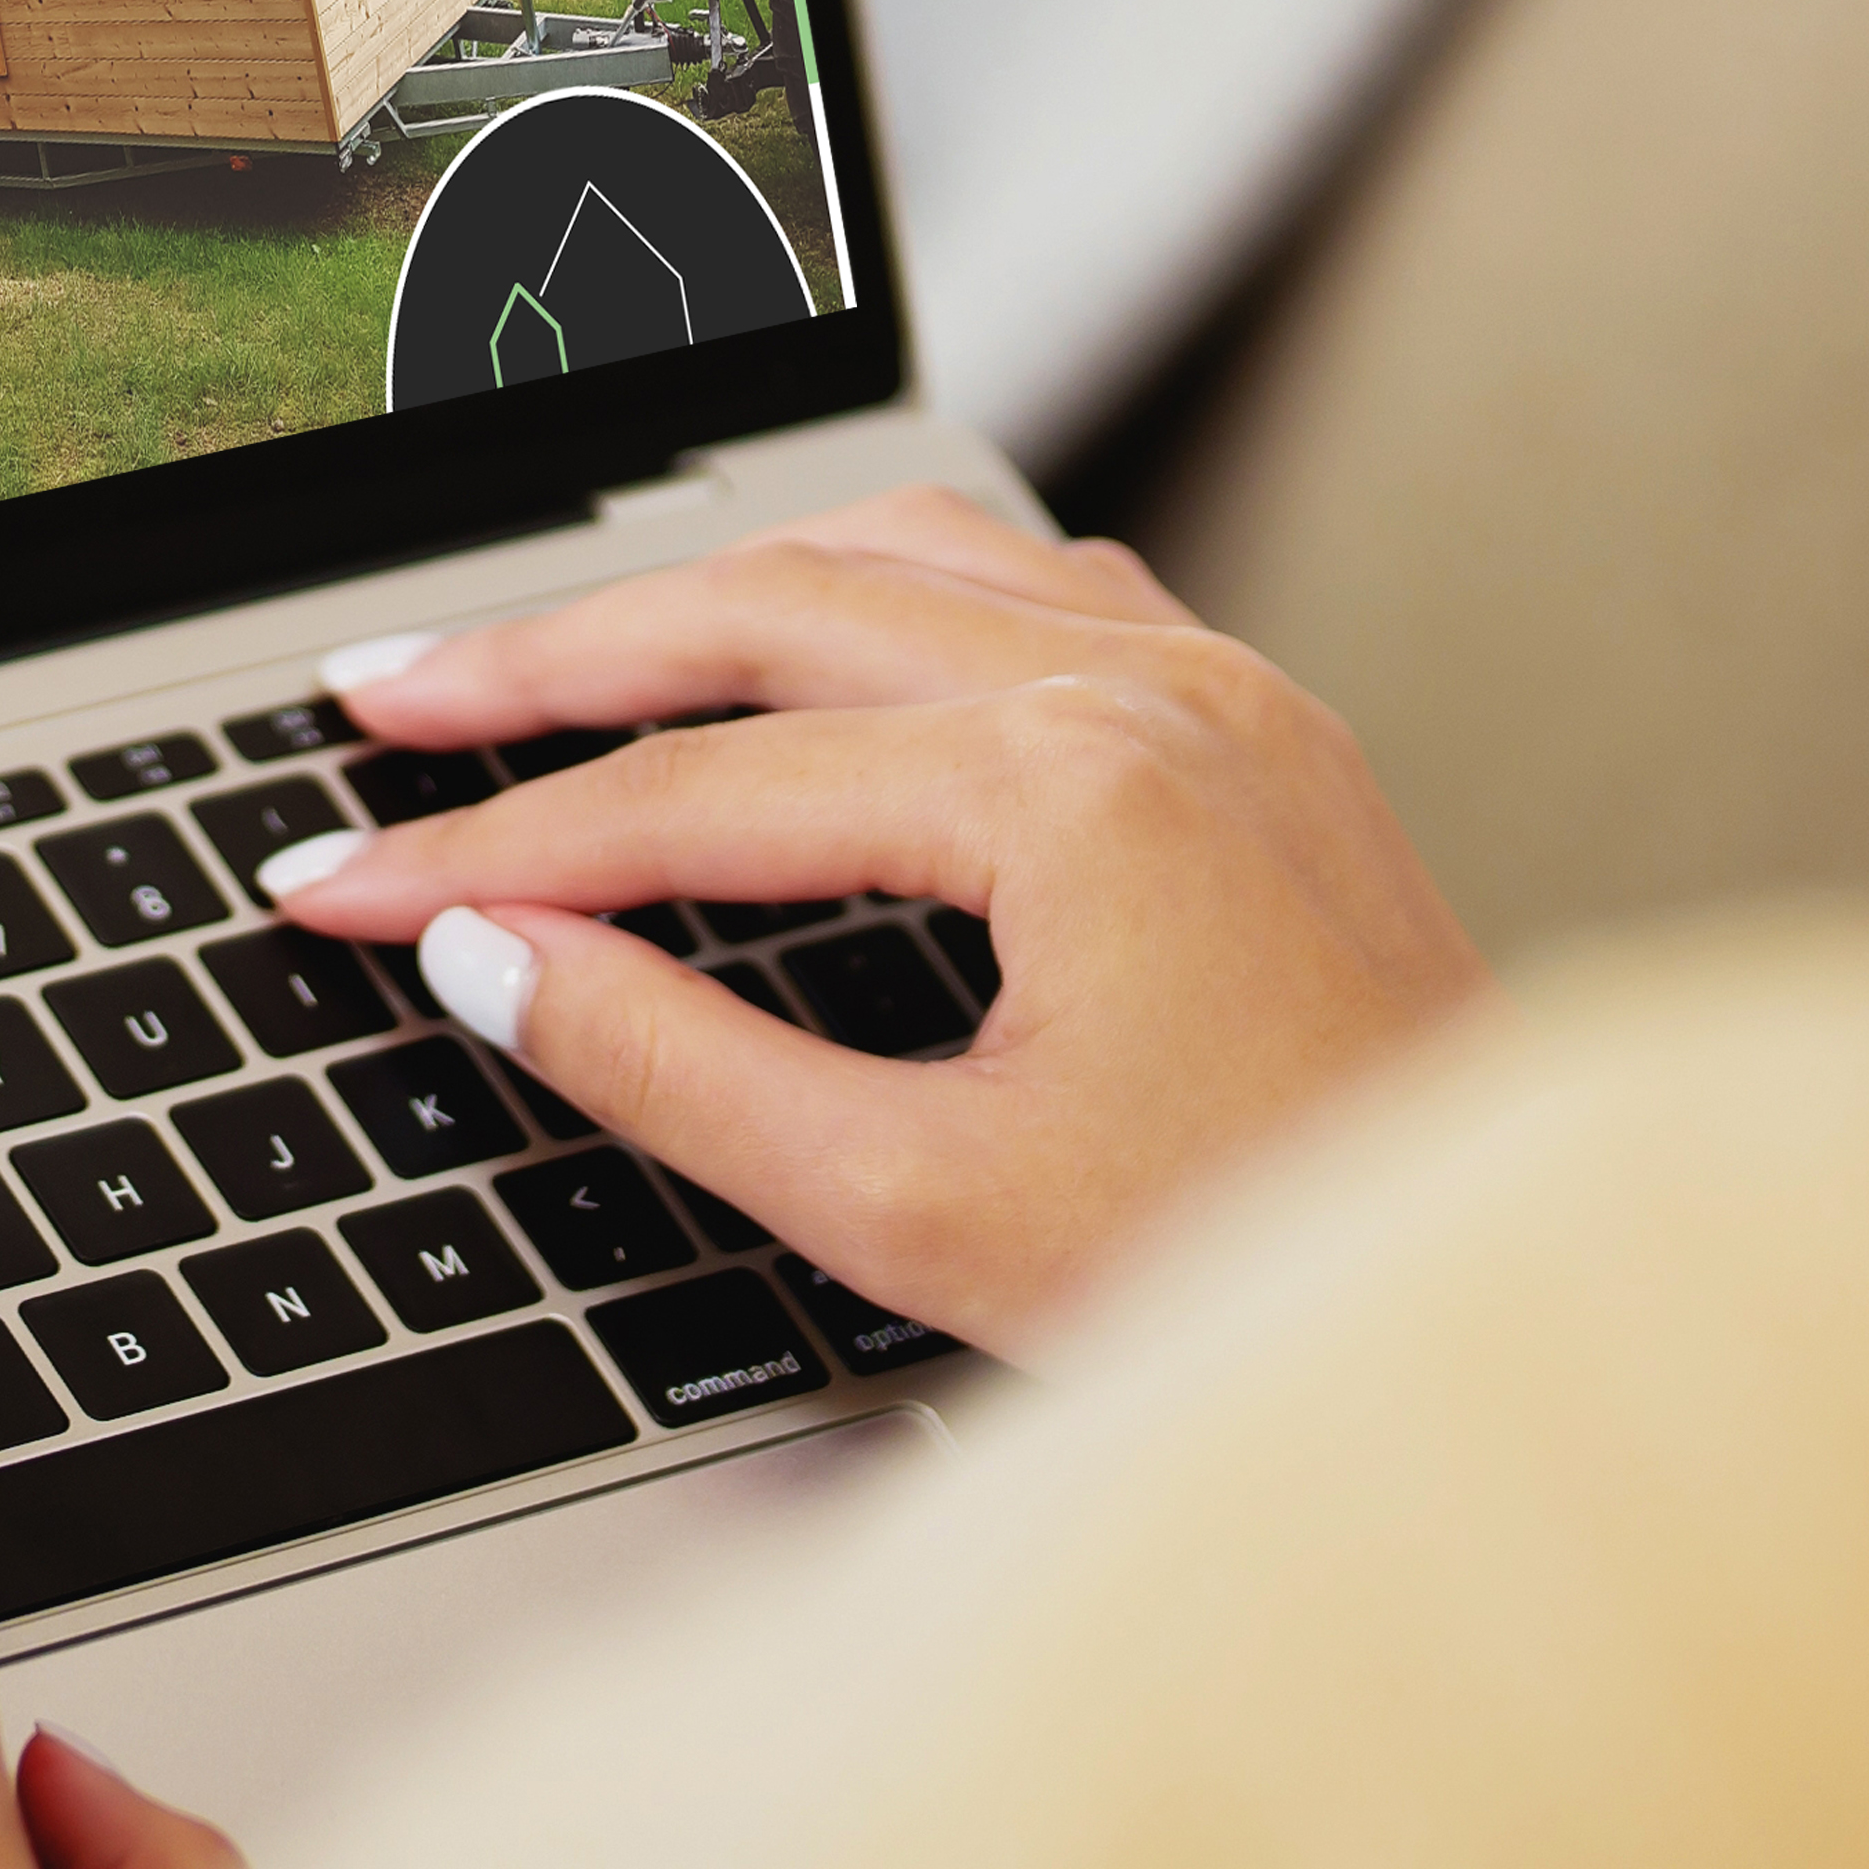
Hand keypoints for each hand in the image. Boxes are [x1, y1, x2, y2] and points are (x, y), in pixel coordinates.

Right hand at [273, 486, 1488, 1350]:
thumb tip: (488, 958)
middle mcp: (1146, 686)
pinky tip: (805, 635)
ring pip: (891, 553)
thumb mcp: (920, 1209)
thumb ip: (674, 1066)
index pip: (688, 795)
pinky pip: (1025, 577)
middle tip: (380, 701)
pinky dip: (873, 589)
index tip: (332, 889)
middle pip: (765, 611)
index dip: (481, 846)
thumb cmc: (1264, 1277)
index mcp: (1067, 791)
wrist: (1536, 1315)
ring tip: (548, 652)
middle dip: (546, 656)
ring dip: (703, 595)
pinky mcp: (1257, 718)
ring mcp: (1217, 683)